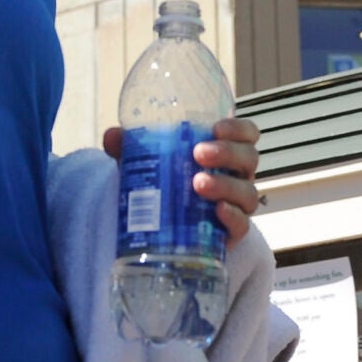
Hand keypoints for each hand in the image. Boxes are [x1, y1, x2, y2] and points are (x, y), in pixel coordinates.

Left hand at [103, 118, 264, 241]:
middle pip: (249, 158)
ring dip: (225, 185)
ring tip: (197, 184)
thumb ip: (132, 148)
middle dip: (227, 153)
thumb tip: (113, 136)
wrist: (168, 231)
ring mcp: (238, 206)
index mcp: (225, 153)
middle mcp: (237, 176)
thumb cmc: (167, 186)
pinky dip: (233, 217)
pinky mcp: (232, 234)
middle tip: (199, 153)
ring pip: (246, 192)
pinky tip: (218, 210)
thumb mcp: (149, 165)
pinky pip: (242, 226)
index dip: (238, 128)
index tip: (216, 127)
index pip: (247, 134)